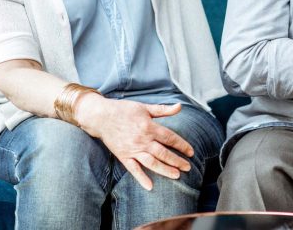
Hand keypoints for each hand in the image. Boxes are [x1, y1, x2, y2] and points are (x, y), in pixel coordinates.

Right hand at [76, 94, 193, 190]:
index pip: (170, 138)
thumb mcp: (145, 107)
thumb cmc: (124, 110)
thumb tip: (180, 106)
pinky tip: (150, 186)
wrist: (101, 117)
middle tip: (188, 167)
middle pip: (163, 153)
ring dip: (164, 170)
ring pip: (151, 162)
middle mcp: (142, 140)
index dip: (182, 145)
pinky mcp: (123, 156)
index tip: (191, 152)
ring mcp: (132, 149)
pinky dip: (141, 178)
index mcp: (149, 127)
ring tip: (176, 175)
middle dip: (177, 160)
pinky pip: (133, 169)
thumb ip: (163, 110)